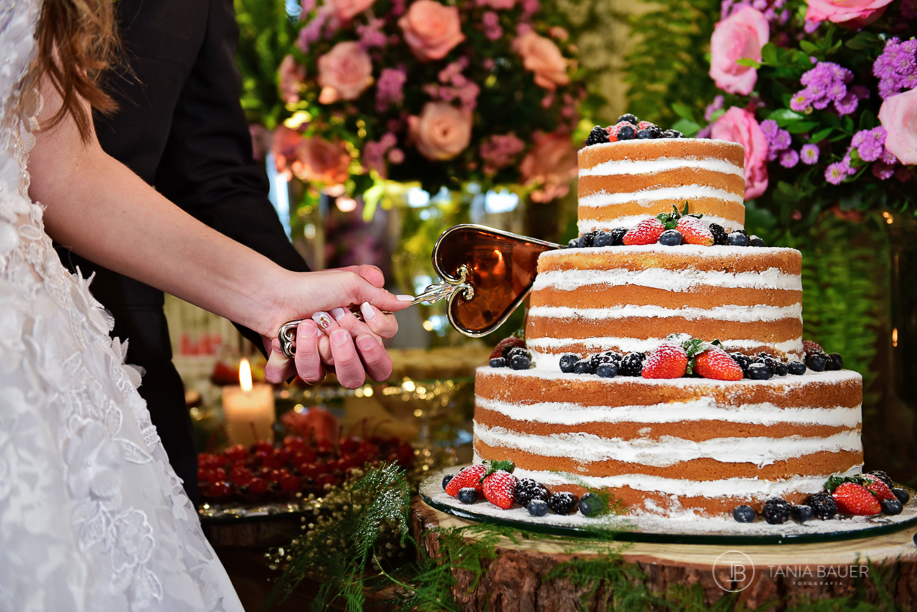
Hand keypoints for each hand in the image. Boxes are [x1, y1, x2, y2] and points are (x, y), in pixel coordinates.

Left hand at [261, 265, 410, 387]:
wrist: (275, 292)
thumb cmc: (313, 285)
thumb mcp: (351, 283)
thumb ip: (380, 296)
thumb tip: (407, 302)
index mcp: (361, 339)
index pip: (382, 358)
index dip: (376, 338)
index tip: (364, 311)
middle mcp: (344, 356)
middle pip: (361, 377)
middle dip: (349, 354)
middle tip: (338, 330)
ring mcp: (321, 365)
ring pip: (331, 378)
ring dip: (320, 349)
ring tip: (310, 324)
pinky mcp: (297, 368)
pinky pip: (305, 376)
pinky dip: (299, 351)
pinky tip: (291, 336)